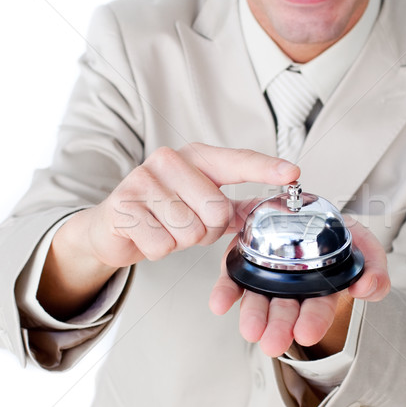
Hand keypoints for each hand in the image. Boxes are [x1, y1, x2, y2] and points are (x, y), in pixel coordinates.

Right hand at [85, 143, 298, 267]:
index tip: (293, 172)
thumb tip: (273, 204)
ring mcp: (142, 180)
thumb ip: (235, 206)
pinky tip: (148, 236)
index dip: (266, 168)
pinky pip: (163, 244)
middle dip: (206, 230)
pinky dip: (159, 250)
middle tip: (186, 224)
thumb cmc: (163, 212)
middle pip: (215, 210)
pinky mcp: (122, 206)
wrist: (112, 226)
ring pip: (189, 231)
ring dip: (181, 241)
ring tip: (165, 228)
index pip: (237, 161)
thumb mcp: (200, 204)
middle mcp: (167, 160)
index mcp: (194, 156)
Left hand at [209, 218, 389, 357]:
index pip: (318, 309)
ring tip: (250, 329)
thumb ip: (374, 268)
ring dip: (252, 316)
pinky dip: (225, 293)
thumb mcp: (365, 247)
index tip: (306, 333)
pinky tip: (219, 304)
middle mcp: (292, 289)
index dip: (313, 321)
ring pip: (257, 301)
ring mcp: (265, 278)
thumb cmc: (336, 239)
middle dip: (279, 328)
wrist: (306, 221)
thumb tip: (367, 288)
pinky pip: (232, 280)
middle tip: (273, 342)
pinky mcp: (242, 266)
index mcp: (321, 290)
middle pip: (284, 311)